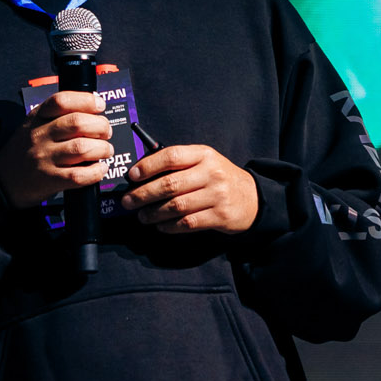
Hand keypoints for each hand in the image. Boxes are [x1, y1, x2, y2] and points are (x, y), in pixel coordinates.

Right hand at [0, 91, 113, 210]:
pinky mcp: (50, 179)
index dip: (86, 100)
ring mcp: (44, 158)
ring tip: (105, 151)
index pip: (62, 101)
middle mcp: (40, 135)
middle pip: (78, 123)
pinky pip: (79, 175)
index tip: (100, 105)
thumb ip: (57, 116)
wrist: (3, 179)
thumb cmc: (25, 150)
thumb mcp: (34, 124)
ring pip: (82, 148)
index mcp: (37, 117)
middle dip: (101, 126)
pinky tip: (99, 168)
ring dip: (102, 149)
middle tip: (106, 132)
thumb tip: (92, 110)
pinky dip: (96, 171)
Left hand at [118, 143, 258, 233]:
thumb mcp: (204, 161)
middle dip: (143, 194)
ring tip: (142, 216)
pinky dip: (169, 226)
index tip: (132, 176)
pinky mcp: (220, 216)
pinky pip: (188, 223)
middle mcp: (211, 173)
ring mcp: (217, 196)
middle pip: (170, 184)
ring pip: (176, 206)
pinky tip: (160, 226)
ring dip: (153, 213)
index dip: (148, 166)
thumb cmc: (219, 178)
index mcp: (204, 155)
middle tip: (128, 201)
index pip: (172, 156)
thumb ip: (179, 163)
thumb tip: (142, 172)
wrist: (253, 197)